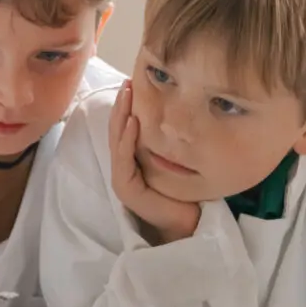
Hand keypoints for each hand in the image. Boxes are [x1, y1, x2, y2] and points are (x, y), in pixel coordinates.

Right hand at [109, 82, 200, 243]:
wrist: (189, 224)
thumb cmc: (186, 194)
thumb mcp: (176, 161)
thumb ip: (170, 143)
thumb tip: (180, 113)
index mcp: (132, 161)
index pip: (125, 129)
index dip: (127, 107)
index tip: (133, 84)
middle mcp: (123, 168)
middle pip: (117, 131)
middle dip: (121, 105)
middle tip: (127, 82)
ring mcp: (122, 178)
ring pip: (117, 141)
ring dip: (121, 115)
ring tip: (127, 94)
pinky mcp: (126, 189)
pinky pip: (124, 159)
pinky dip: (127, 139)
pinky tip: (133, 121)